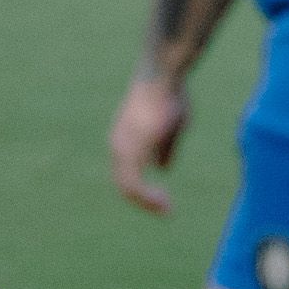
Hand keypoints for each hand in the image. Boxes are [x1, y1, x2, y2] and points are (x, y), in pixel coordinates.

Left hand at [109, 71, 189, 214]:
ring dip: (147, 202)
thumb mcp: (170, 126)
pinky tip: (164, 202)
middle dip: (145, 201)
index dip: (143, 189)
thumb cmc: (169, 96)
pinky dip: (148, 197)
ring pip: (128, 187)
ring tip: (166, 209)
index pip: (126, 173)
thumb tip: (162, 169)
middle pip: (124, 184)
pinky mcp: (133, 149)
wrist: (164, 77)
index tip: (164, 200)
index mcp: (124, 141)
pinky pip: (135, 183)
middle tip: (166, 211)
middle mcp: (118, 146)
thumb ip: (164, 148)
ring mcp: (124, 149)